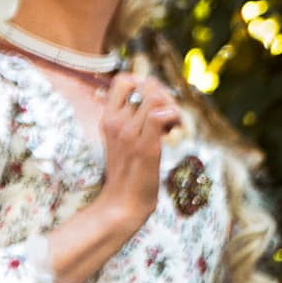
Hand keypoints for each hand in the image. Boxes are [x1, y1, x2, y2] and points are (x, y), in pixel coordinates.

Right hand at [92, 73, 170, 222]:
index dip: (144, 83)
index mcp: (107, 118)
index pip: (123, 79)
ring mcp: (129, 133)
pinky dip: (174, 117)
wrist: (122, 203)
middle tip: (171, 113)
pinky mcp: (145, 146)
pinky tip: (174, 130)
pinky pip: (159, 116)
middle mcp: (115, 121)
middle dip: (165, 92)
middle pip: (144, 85)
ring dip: (173, 106)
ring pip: (155, 97)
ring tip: (174, 124)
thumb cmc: (127, 173)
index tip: (154, 101)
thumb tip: (152, 101)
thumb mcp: (121, 141)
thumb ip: (131, 120)